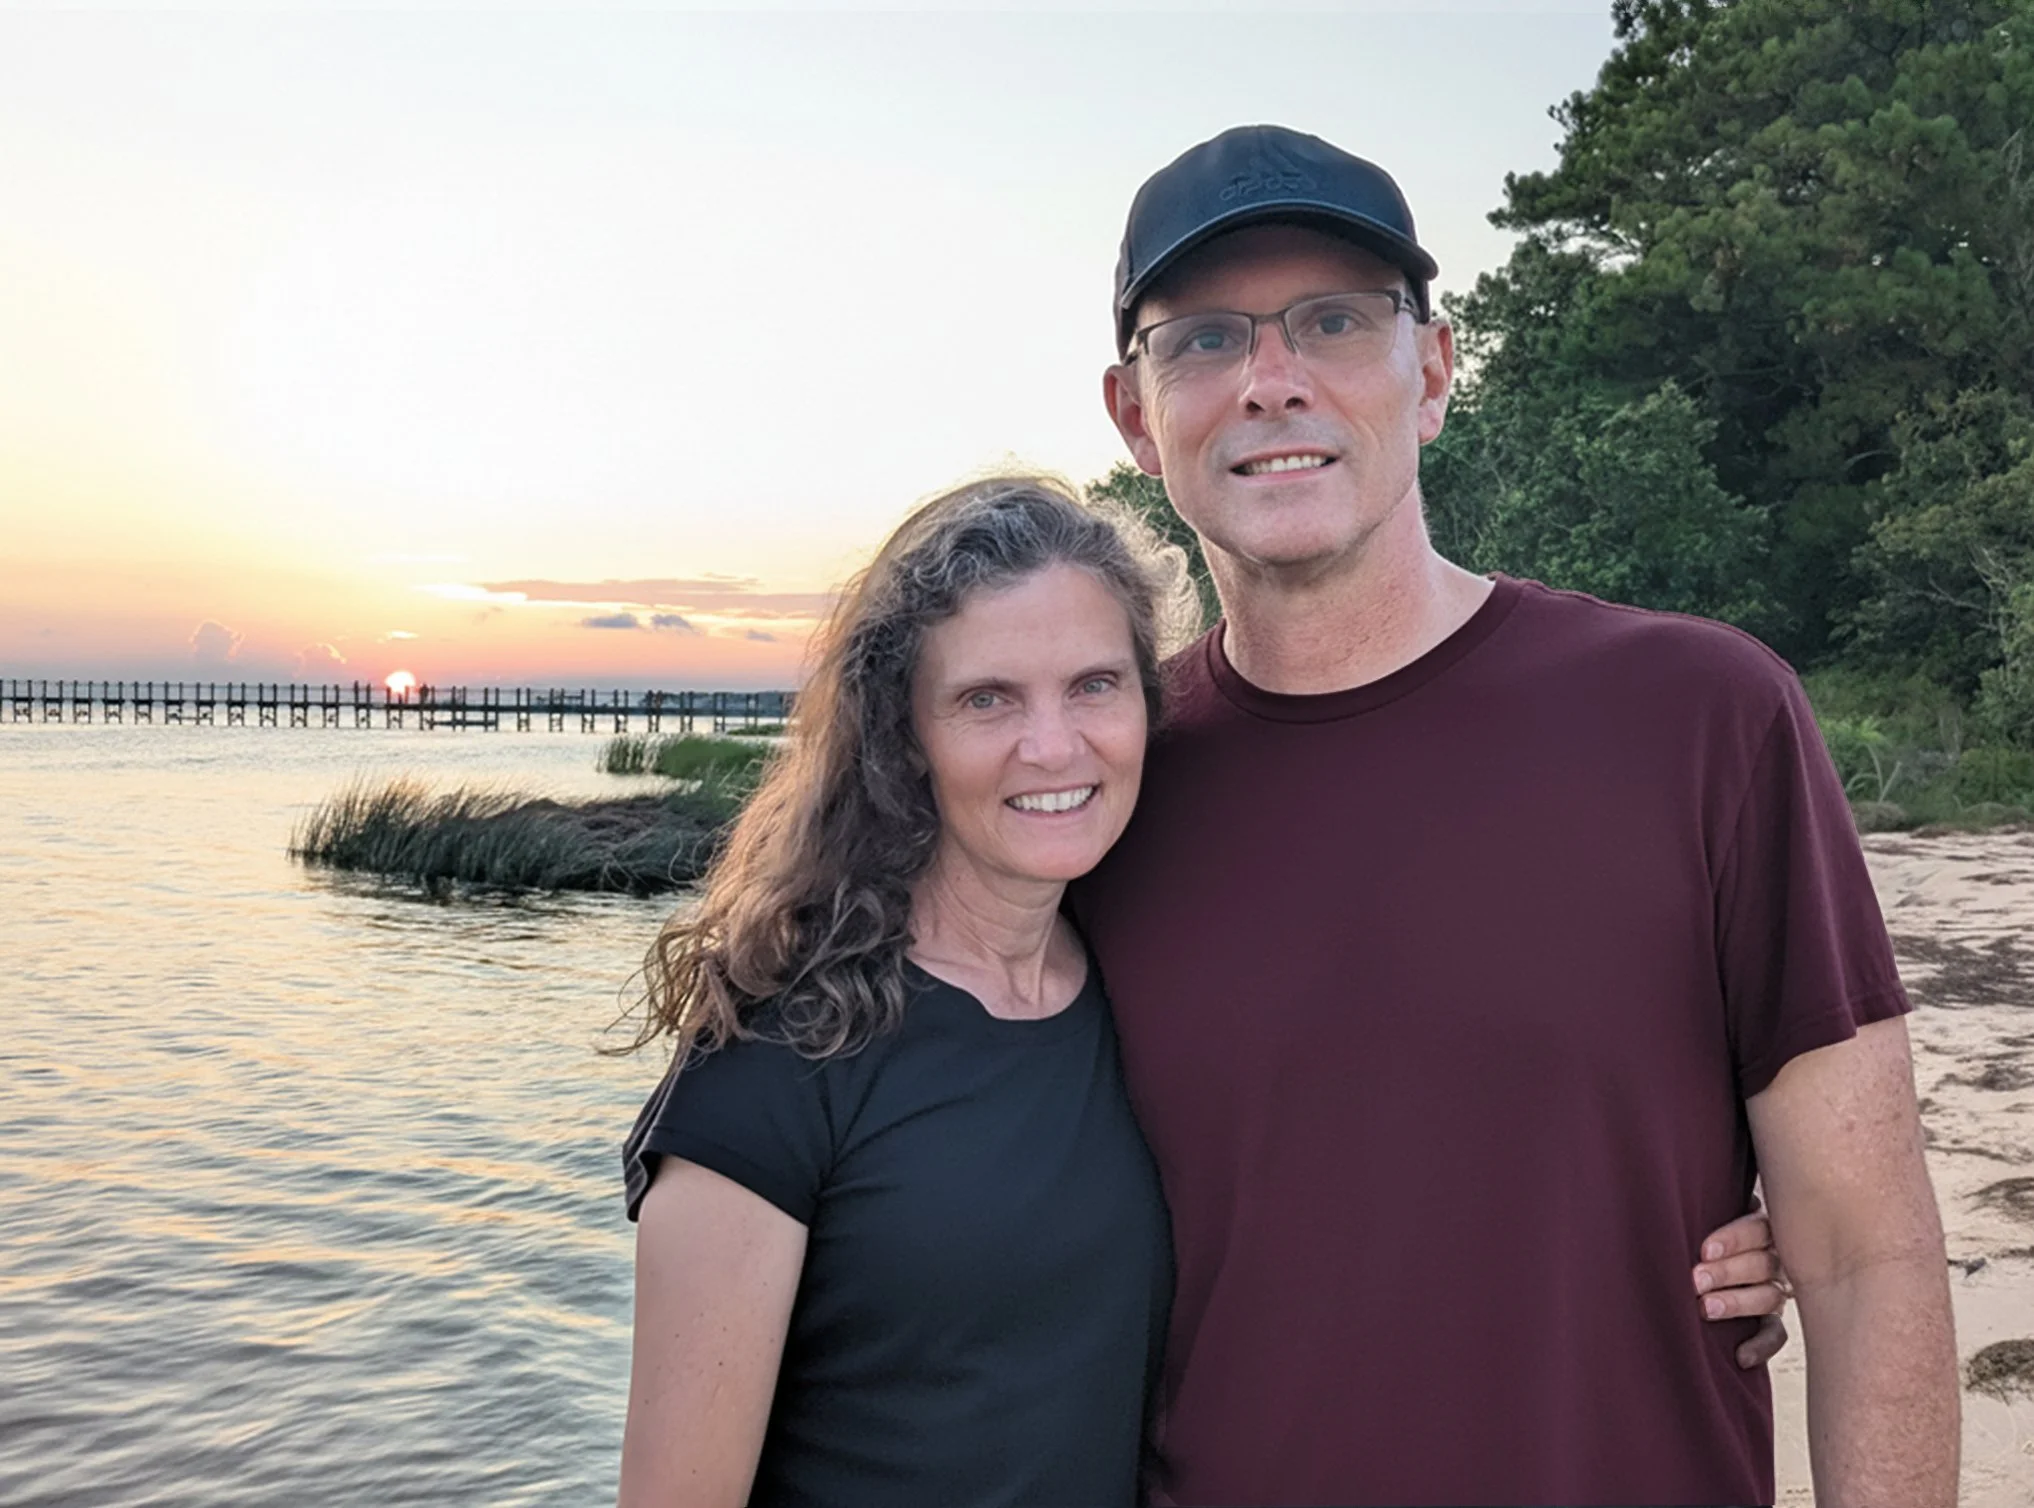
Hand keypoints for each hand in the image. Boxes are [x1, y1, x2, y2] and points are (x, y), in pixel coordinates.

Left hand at [1692, 1204, 1792, 1369]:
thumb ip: (1704, 1203)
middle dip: (1728, 1272)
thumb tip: (1663, 1186)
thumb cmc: (1699, 1227)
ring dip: (1738, 1303)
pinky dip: (1761, 1346)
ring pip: (1769, 1296)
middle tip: (1696, 1279)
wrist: (1698, 1258)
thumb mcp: (1706, 1211)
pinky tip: (1741, 1356)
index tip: (1705, 1249)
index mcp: (1761, 1225)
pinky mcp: (1771, 1319)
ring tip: (1706, 1308)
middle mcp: (1775, 1256)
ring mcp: (1775, 1288)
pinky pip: (1776, 1334)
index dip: (1735, 1238)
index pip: (1759, 1227)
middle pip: (1763, 1263)